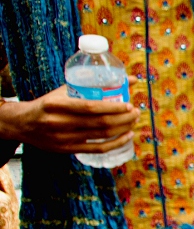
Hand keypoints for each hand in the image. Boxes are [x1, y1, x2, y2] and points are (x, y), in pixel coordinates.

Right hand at [0, 90, 138, 153]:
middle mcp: (59, 122)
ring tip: (134, 121)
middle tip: (136, 112)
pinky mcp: (67, 149)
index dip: (113, 107)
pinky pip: (97, 148)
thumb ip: (91, 84)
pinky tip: (127, 136)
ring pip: (101, 135)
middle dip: (123, 118)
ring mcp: (63, 138)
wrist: (22, 123)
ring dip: (123, 129)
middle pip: (100, 122)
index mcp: (56, 104)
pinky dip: (116, 143)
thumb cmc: (49, 104)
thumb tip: (128, 79)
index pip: (90, 107)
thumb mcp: (63, 91)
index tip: (128, 104)